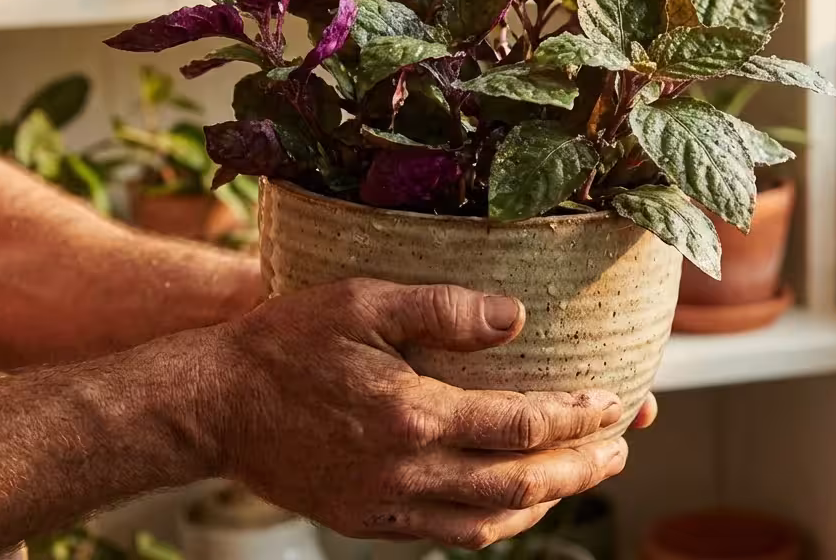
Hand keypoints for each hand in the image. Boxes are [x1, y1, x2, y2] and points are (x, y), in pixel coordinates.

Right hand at [219, 278, 631, 547]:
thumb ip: (442, 308)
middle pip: (520, 483)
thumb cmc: (286, 344)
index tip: (615, 400)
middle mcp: (406, 471)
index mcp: (411, 415)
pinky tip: (518, 498)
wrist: (213, 407)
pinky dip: (498, 519)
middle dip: (582, 466)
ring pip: (491, 520)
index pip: (520, 426)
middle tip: (622, 446)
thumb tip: (516, 314)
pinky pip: (452, 533)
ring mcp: (388, 505)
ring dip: (548, 499)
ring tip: (584, 472)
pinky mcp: (370, 521)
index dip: (577, 416)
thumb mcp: (361, 302)